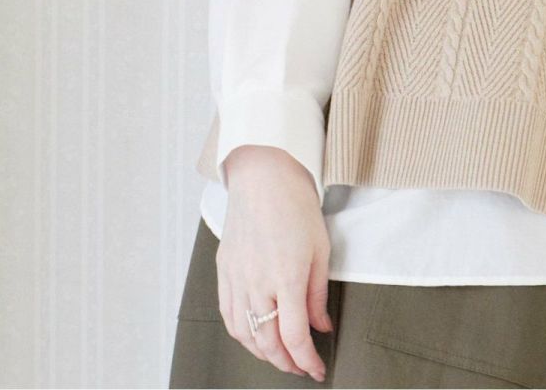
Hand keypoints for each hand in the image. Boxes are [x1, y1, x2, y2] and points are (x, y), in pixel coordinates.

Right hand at [217, 146, 332, 380]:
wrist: (262, 176)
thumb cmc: (295, 205)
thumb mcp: (320, 248)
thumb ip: (319, 293)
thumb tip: (321, 326)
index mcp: (287, 277)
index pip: (295, 337)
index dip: (307, 360)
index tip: (317, 370)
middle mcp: (257, 283)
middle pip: (268, 343)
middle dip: (287, 363)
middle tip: (302, 367)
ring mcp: (236, 278)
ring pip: (245, 335)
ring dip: (263, 354)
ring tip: (281, 356)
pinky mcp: (223, 271)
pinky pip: (228, 316)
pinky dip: (242, 335)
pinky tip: (254, 337)